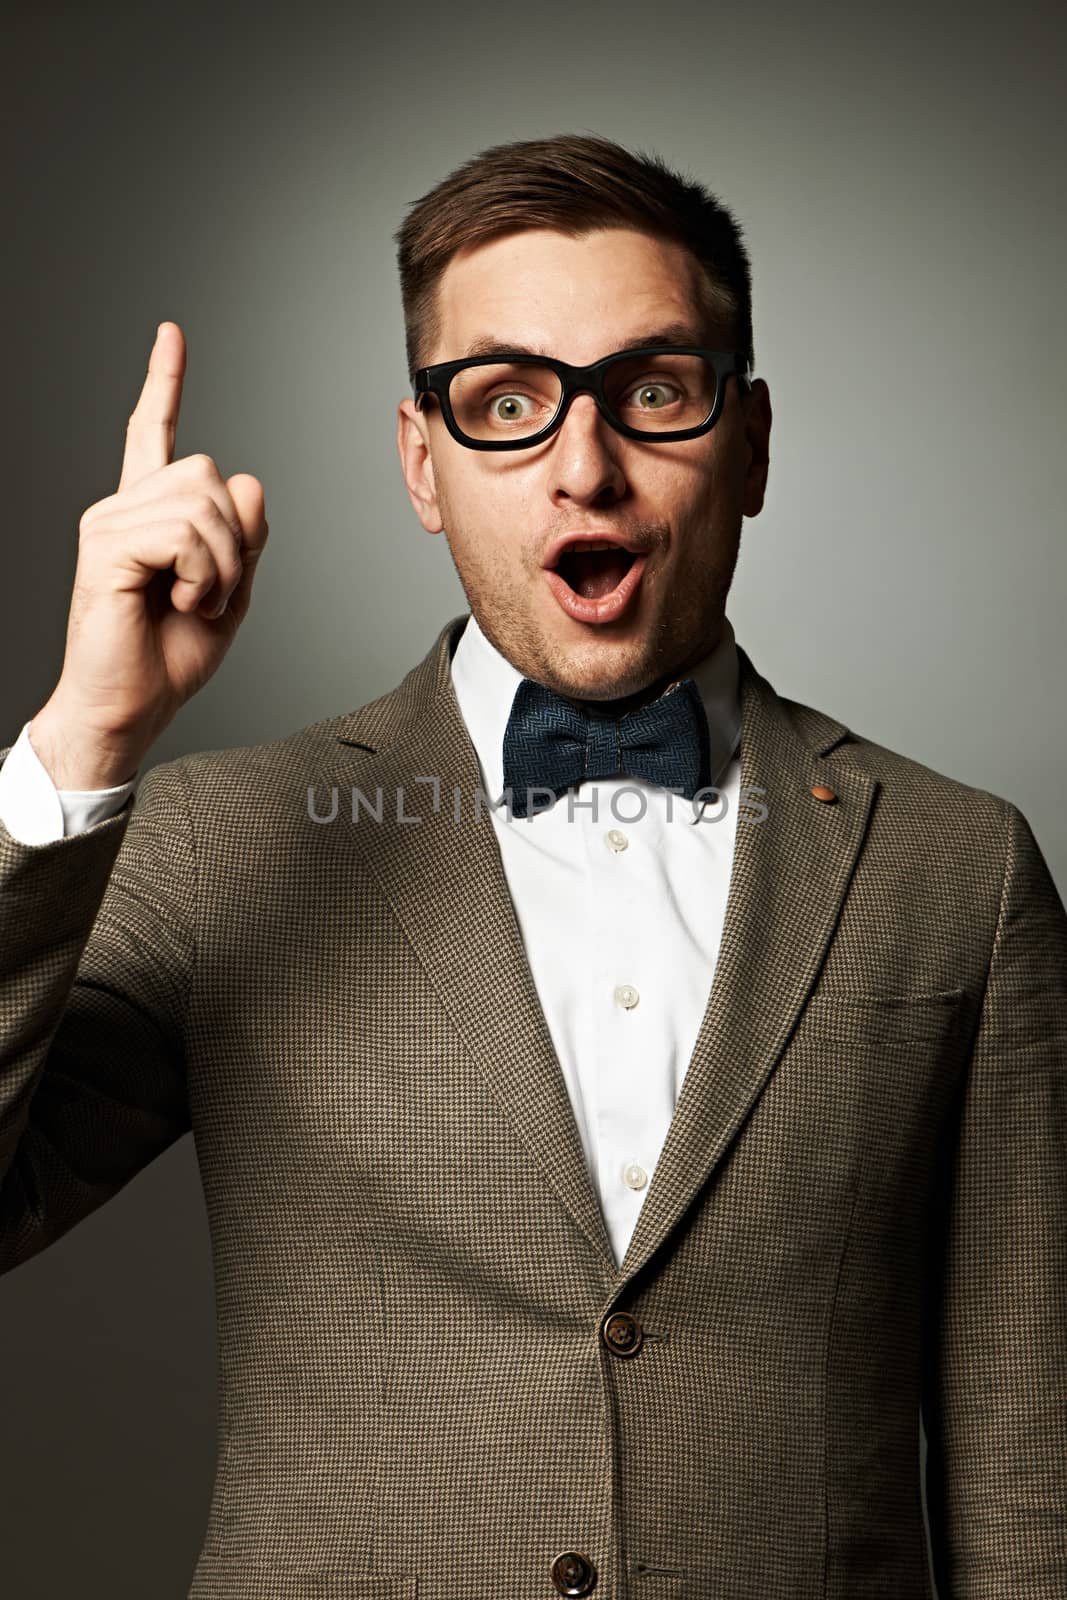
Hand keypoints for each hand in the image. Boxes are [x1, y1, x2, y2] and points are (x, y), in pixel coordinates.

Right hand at [29, 321, 268, 787]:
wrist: (131, 708)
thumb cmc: (170, 657)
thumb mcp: (231, 591)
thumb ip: (245, 536)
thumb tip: (247, 481)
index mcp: (147, 514)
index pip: (152, 434)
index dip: (163, 383)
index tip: (171, 334)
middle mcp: (122, 507)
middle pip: (210, 471)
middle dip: (235, 538)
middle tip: (213, 593)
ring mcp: (109, 523)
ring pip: (203, 501)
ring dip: (223, 564)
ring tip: (197, 602)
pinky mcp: (106, 547)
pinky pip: (185, 533)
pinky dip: (205, 575)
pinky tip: (185, 603)